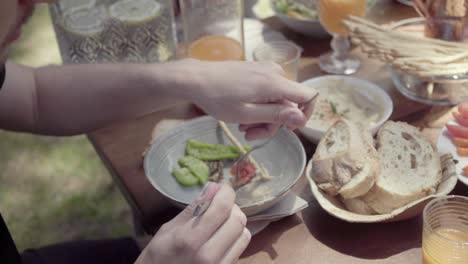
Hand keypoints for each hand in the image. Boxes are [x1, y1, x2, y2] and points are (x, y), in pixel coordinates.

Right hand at [135, 183, 250, 263]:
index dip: (226, 192)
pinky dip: (236, 236)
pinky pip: (240, 248)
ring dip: (235, 222)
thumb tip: (212, 188)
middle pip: (237, 219)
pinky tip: (223, 235)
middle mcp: (209, 254)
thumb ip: (193, 209)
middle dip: (231, 206)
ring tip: (221, 220)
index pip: (222, 208)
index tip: (221, 188)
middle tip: (219, 204)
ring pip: (244, 233)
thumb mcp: (167, 230)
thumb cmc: (157, 257)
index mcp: (189, 239)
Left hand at [173, 59, 317, 139]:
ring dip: (263, 117)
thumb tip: (302, 118)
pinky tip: (242, 114)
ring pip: (277, 99)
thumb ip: (276, 115)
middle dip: (273, 123)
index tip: (288, 129)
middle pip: (289, 103)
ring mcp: (265, 70)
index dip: (305, 115)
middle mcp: (275, 73)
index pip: (309, 96)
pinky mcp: (257, 70)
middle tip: (251, 135)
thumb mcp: (247, 114)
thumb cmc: (217, 98)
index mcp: (275, 83)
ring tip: (243, 126)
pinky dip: (258, 106)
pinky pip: (268, 91)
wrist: (196, 79)